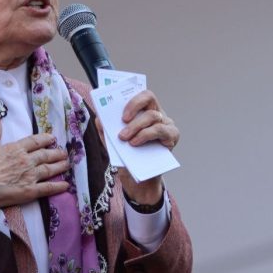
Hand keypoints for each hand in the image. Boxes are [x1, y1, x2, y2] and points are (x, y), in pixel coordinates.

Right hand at [0, 114, 70, 220]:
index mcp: (15, 149)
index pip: (34, 142)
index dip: (44, 139)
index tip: (52, 138)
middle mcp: (26, 161)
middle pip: (45, 155)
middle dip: (56, 153)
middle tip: (64, 152)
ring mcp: (29, 176)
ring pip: (49, 169)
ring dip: (60, 166)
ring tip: (67, 163)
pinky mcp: (29, 191)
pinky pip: (47, 188)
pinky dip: (58, 186)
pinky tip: (66, 185)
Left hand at [99, 90, 179, 204]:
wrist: (137, 178)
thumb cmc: (126, 155)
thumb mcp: (111, 142)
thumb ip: (105, 130)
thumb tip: (99, 118)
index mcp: (143, 110)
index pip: (140, 94)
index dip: (130, 97)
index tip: (119, 107)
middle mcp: (157, 113)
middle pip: (149, 98)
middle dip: (133, 106)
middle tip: (122, 120)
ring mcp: (166, 123)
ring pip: (153, 116)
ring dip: (136, 126)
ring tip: (125, 138)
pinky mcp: (172, 136)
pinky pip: (161, 130)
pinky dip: (146, 135)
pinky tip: (135, 143)